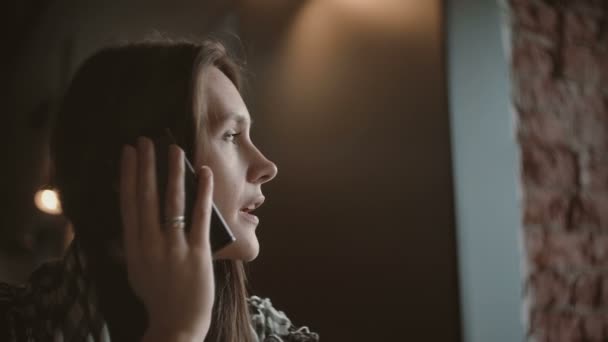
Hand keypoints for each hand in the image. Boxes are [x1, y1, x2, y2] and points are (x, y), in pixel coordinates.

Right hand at [119, 137, 214, 340]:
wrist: (176, 324)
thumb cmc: (157, 296)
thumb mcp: (136, 270)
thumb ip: (131, 245)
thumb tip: (128, 221)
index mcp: (134, 247)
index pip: (128, 203)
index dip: (127, 176)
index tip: (127, 153)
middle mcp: (150, 244)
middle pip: (147, 197)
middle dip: (146, 166)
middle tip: (145, 140)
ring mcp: (174, 248)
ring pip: (172, 203)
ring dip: (173, 173)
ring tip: (173, 149)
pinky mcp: (197, 253)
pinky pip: (199, 217)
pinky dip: (202, 193)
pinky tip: (204, 172)